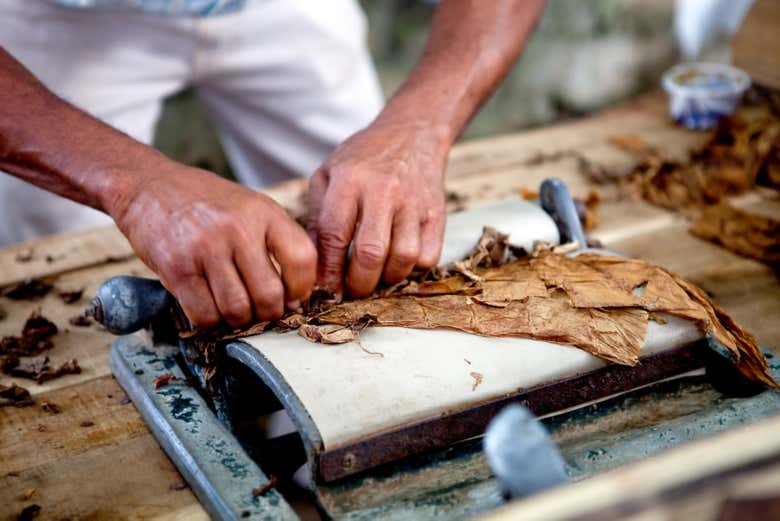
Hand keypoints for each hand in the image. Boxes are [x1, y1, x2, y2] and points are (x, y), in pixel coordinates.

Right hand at [110, 161, 315, 327]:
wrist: (149, 186)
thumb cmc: (206, 203)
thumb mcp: (250, 206)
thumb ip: (275, 241)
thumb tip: (296, 293)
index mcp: (264, 212)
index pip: (302, 260)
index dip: (301, 288)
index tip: (292, 297)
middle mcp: (238, 228)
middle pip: (269, 295)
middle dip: (268, 313)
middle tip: (259, 310)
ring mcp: (206, 248)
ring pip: (237, 310)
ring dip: (238, 320)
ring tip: (233, 309)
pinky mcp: (177, 268)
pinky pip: (204, 314)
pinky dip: (210, 321)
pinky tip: (209, 307)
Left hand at [307, 120, 447, 296]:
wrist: (412, 133)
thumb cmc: (363, 159)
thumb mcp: (329, 173)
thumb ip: (317, 215)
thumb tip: (313, 263)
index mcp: (350, 179)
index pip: (334, 235)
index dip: (328, 270)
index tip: (326, 289)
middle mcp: (383, 190)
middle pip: (371, 253)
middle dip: (358, 283)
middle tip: (352, 289)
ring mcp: (414, 202)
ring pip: (403, 259)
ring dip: (387, 279)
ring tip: (376, 276)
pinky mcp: (437, 213)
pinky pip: (429, 257)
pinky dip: (413, 269)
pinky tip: (399, 260)